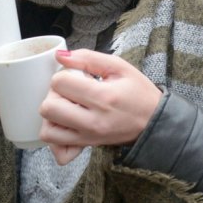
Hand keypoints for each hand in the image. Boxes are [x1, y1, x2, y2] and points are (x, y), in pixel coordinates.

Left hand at [39, 49, 162, 164]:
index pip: (59, 83)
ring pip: (48, 130)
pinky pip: (57, 147)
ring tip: (67, 106)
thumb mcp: (119, 67)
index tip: (77, 76)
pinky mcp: (86, 145)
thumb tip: (59, 55)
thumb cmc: (138, 92)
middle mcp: (93, 121)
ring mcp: (88, 137)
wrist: (154, 122)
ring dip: (52, 115)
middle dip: (54, 94)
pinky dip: (56, 135)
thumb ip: (87, 58)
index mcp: (103, 97)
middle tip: (70, 91)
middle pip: (48, 107)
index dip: (64, 74)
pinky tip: (65, 123)